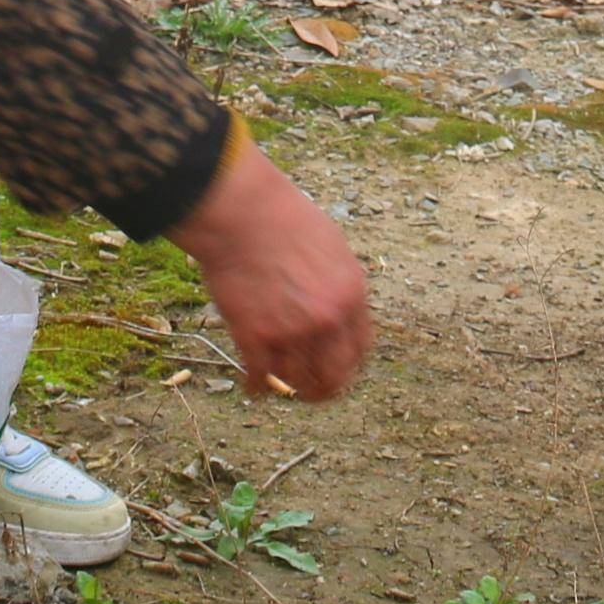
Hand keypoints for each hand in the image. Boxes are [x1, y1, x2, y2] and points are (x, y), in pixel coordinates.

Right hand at [168, 135, 373, 399]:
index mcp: (351, 295)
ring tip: (279, 385)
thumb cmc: (282, 218)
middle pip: (334, 377)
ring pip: (296, 381)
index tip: (338, 370)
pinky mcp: (255, 336)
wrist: (242, 212)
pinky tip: (252, 387)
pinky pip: (259, 377)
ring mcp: (291, 331)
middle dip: (324, 389)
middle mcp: (327, 320)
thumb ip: (337, 284)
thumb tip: (336, 310)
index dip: (349, 365)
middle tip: (311, 392)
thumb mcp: (330, 247)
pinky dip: (255, 387)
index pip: (361, 349)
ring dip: (288, 387)